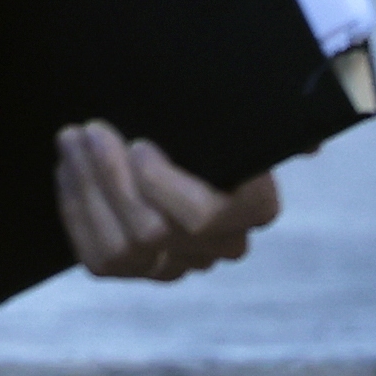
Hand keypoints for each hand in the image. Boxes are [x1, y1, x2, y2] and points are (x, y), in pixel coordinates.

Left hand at [56, 121, 281, 281]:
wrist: (168, 127)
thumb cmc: (207, 116)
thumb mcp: (237, 106)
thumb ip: (272, 118)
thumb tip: (307, 144)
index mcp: (253, 206)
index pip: (210, 216)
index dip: (165, 187)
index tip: (138, 144)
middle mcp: (220, 244)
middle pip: (155, 231)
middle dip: (110, 177)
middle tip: (87, 131)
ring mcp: (178, 264)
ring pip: (123, 248)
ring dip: (88, 190)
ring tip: (71, 142)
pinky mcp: (136, 269)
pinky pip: (99, 258)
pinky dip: (77, 212)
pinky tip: (68, 171)